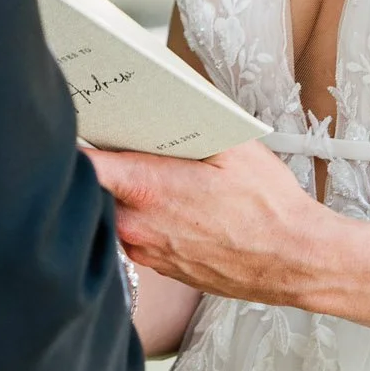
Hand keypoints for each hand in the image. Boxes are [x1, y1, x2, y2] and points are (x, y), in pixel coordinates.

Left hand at [85, 141, 324, 305]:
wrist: (293, 260)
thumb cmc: (268, 206)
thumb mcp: (234, 146)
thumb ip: (190, 123)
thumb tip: (164, 101)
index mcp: (148, 189)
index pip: (86, 165)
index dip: (76, 144)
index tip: (78, 129)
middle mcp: (138, 226)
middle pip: (96, 190)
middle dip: (108, 166)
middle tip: (125, 143)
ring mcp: (148, 252)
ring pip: (116, 215)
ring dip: (126, 196)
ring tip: (160, 177)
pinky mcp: (161, 268)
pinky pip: (138, 236)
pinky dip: (146, 219)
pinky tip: (178, 207)